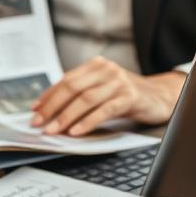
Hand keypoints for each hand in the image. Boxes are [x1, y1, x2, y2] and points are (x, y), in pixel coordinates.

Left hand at [31, 56, 185, 135]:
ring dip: (66, 117)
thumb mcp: (101, 89)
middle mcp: (106, 70)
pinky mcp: (130, 96)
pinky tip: (76, 131)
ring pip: (85, 99)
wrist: (161, 96)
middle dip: (52, 107)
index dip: (48, 96)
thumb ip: (79, 93)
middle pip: (72, 88)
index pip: (65, 80)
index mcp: (95, 65)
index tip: (34, 110)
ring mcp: (118, 82)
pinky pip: (104, 110)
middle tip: (39, 123)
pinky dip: (87, 121)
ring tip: (54, 130)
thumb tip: (48, 108)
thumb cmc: (126, 95)